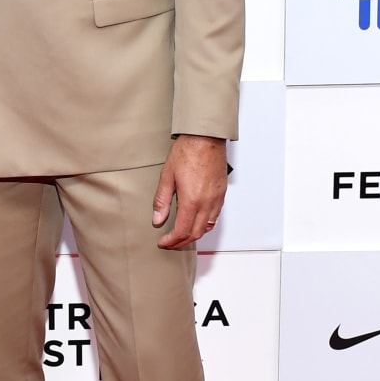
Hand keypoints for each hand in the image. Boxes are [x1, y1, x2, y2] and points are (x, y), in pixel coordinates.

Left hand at [151, 134, 228, 249]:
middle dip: (181, 242)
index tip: (163, 242)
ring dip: (194, 235)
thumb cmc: (187, 152)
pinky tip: (196, 221)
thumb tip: (158, 219)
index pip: (182, 231)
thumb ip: (162, 201)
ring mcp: (216, 199)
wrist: (205, 137)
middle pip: (196, 233)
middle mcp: (207, 203)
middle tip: (170, 243)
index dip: (171, 241)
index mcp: (192, 200)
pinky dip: (205, 224)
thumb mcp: (167, 176)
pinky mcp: (221, 193)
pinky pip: (215, 216)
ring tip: (182, 235)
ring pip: (207, 227)